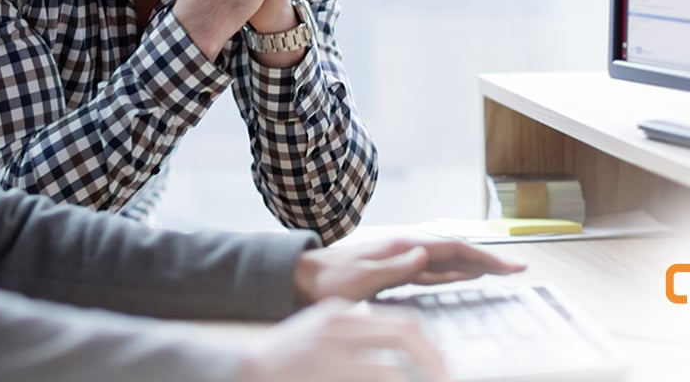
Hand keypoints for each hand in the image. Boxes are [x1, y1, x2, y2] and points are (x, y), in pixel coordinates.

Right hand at [237, 299, 450, 381]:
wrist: (240, 369)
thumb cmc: (284, 362)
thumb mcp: (322, 338)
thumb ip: (357, 343)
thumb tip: (395, 365)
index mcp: (344, 314)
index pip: (405, 324)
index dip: (431, 350)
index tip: (443, 371)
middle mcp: (340, 325)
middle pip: (408, 335)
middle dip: (434, 363)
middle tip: (448, 381)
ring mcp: (331, 352)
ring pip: (391, 372)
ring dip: (413, 381)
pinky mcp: (326, 371)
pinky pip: (376, 379)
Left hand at [293, 238, 526, 304]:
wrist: (304, 277)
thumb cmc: (329, 280)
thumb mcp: (359, 277)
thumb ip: (393, 267)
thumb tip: (425, 254)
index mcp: (402, 247)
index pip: (453, 250)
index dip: (484, 257)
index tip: (510, 265)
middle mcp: (407, 249)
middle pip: (457, 253)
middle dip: (489, 259)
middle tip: (518, 269)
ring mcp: (403, 258)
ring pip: (449, 262)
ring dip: (476, 265)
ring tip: (502, 270)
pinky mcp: (397, 271)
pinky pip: (434, 272)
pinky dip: (456, 274)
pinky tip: (465, 277)